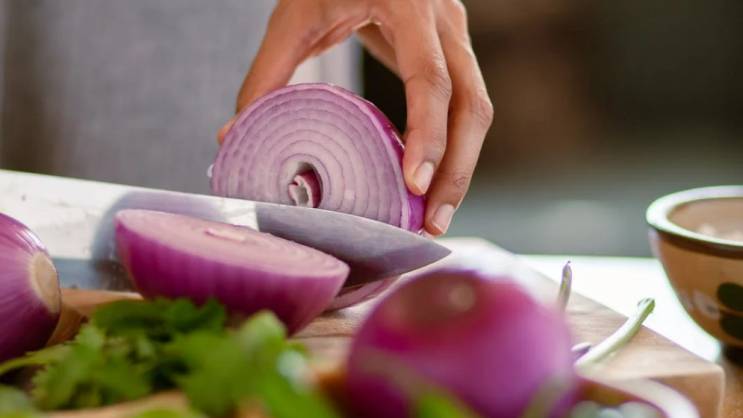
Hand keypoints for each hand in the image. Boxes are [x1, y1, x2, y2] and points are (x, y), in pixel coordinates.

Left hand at [219, 0, 492, 236]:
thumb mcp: (295, 15)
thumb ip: (267, 74)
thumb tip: (232, 134)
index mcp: (410, 5)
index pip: (431, 79)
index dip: (428, 134)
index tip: (413, 184)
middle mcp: (446, 20)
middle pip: (472, 106)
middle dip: (456, 170)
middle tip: (432, 222)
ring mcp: (457, 36)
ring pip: (478, 111)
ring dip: (461, 166)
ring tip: (436, 216)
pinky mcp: (454, 52)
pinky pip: (467, 107)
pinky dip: (453, 148)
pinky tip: (432, 182)